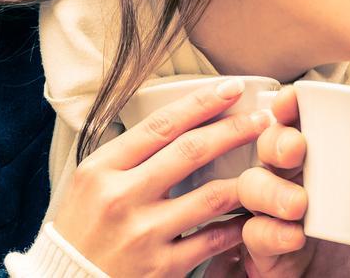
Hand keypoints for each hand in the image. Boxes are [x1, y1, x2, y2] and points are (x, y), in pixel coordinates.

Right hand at [51, 79, 274, 276]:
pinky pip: (212, 239)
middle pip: (191, 151)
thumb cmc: (82, 231)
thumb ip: (128, 155)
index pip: (161, 125)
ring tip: (267, 166)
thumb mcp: (90, 183)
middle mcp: (121, 198)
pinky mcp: (161, 268)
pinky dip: (237, 225)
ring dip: (247, 179)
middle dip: (234, 130)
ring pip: (212, 196)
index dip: (202, 102)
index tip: (231, 88)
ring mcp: (143, 234)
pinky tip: (251, 213)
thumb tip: (175, 118)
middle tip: (263, 118)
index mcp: (101, 169)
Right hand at [210, 87, 349, 277]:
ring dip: (267, 189)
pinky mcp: (278, 259)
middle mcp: (305, 183)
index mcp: (336, 160)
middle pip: (268, 147)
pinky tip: (293, 237)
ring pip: (252, 188)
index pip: (302, 120)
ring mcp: (287, 220)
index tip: (296, 98)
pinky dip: (266, 233)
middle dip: (275, 140)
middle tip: (297, 150)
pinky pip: (255, 238)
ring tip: (300, 206)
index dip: (291, 104)